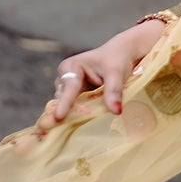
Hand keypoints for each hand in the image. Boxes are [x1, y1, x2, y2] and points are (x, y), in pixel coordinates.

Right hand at [40, 19, 166, 126]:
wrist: (122, 54)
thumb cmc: (117, 59)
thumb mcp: (117, 73)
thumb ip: (114, 91)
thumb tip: (116, 111)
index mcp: (71, 67)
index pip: (69, 87)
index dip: (65, 103)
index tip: (58, 116)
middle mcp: (65, 78)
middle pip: (63, 100)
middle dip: (67, 112)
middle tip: (66, 127)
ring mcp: (68, 89)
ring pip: (67, 107)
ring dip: (73, 116)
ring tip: (76, 126)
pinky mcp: (75, 98)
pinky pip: (74, 110)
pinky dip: (77, 116)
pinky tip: (79, 126)